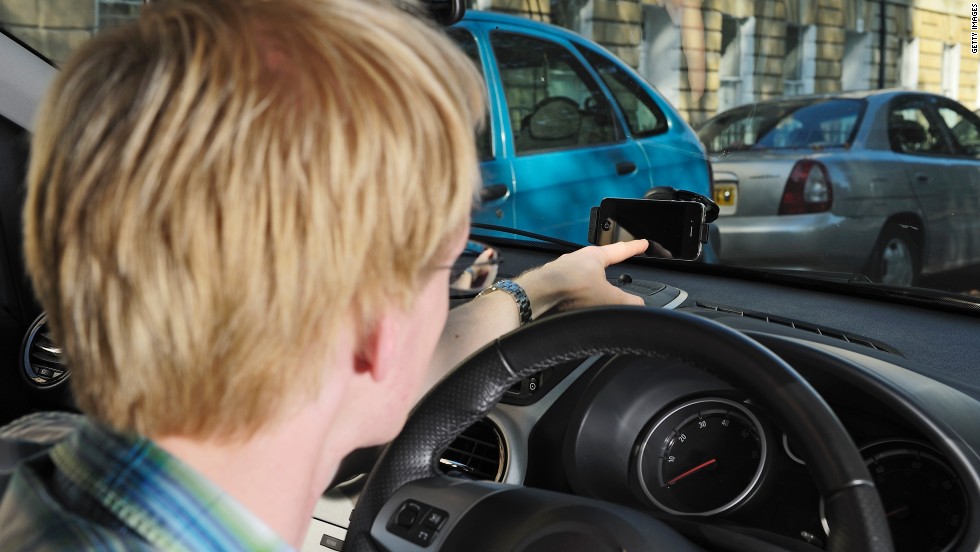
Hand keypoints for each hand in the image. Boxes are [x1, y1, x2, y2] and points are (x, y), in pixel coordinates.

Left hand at [515, 239, 648, 314]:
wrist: (539, 295)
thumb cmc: (571, 290)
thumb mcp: (609, 299)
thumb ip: (628, 302)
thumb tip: (640, 306)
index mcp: (595, 256)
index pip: (621, 249)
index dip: (635, 247)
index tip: (642, 243)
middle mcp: (577, 259)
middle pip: (598, 260)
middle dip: (608, 264)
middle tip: (617, 265)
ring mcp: (562, 270)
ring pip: (581, 274)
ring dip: (589, 283)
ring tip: (595, 294)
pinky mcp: (550, 282)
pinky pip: (568, 286)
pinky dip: (575, 293)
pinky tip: (576, 303)